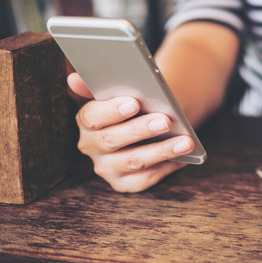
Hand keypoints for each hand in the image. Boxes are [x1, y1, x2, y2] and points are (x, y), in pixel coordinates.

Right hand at [68, 73, 194, 191]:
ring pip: (132, 162)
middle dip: (141, 130)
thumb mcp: (124, 92)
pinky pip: (144, 179)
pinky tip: (183, 157)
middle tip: (166, 121)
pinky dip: (165, 167)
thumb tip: (74, 79)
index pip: (92, 116)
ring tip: (185, 142)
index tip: (135, 102)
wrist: (150, 124)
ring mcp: (107, 168)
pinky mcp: (123, 184)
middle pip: (112, 140)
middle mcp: (91, 147)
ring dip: (161, 151)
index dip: (112, 111)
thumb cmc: (137, 106)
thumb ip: (102, 85)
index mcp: (87, 121)